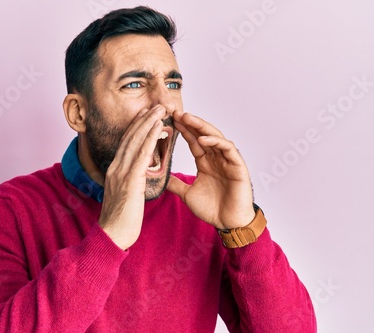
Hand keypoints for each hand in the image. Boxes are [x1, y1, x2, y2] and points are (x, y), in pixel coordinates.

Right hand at [99, 105, 165, 249]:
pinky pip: (141, 155)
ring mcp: (121, 173)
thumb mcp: (123, 196)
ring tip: (160, 109)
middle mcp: (116, 167)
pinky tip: (158, 128)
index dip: (136, 128)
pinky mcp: (130, 180)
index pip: (126, 144)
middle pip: (130, 137)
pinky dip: (149, 138)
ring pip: (135, 141)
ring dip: (148, 123)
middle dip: (143, 119)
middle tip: (156, 105)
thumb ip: (128, 184)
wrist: (111, 236)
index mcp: (114, 171)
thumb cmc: (120, 221)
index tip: (146, 115)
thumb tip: (135, 179)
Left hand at [167, 111, 254, 229]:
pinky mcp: (238, 166)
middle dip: (190, 123)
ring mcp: (228, 161)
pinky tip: (203, 139)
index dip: (183, 130)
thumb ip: (175, 184)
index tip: (169, 120)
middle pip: (203, 135)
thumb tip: (159, 177)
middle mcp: (217, 159)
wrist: (229, 224)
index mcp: (206, 163)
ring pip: (215, 137)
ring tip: (187, 119)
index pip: (193, 142)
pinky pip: (228, 149)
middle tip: (176, 112)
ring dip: (201, 127)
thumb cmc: (212, 210)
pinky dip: (216, 142)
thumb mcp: (187, 194)